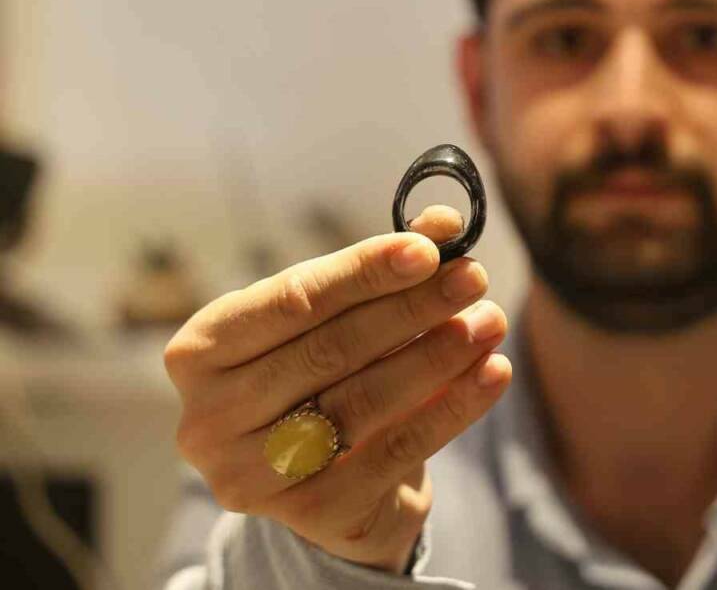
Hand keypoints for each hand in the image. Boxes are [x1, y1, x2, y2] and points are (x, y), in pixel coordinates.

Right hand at [163, 206, 510, 573]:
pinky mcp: (311, 515)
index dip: (363, 272)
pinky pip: (397, 452)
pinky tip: (494, 372)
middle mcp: (209, 418)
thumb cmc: (325, 373)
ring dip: (438, 356)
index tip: (429, 248)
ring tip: (490, 321)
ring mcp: (253, 475)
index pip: (292, 300)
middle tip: (474, 277)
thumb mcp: (339, 317)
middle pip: (330, 350)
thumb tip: (445, 222)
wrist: (331, 480)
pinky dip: (453, 408)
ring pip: (364, 402)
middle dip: (412, 309)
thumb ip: (385, 267)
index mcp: (200, 351)